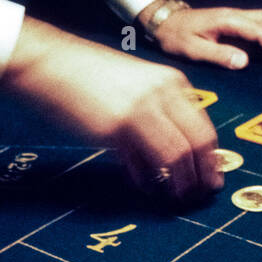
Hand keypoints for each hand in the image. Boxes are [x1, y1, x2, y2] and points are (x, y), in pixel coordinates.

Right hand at [0, 18, 222, 202]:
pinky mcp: (117, 129)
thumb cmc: (89, 76)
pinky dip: (148, 181)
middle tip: (200, 195)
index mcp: (171, 82)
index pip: (205, 128)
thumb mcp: (136, 84)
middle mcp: (162, 95)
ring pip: (176, 158)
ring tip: (175, 198)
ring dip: (179, 184)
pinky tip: (145, 188)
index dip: (211, 159)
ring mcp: (141, 111)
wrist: (51, 64)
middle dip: (203, 175)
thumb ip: (159, 110)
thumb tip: (176, 148)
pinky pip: (143, 163)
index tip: (210, 178)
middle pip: (198, 145)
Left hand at [146, 5, 261, 69]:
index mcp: (228, 20)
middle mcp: (236, 15)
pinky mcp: (236, 23)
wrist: (166, 22)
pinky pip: (261, 25)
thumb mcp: (193, 49)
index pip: (259, 30)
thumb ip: (219, 55)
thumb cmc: (177, 36)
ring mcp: (237, 17)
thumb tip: (244, 61)